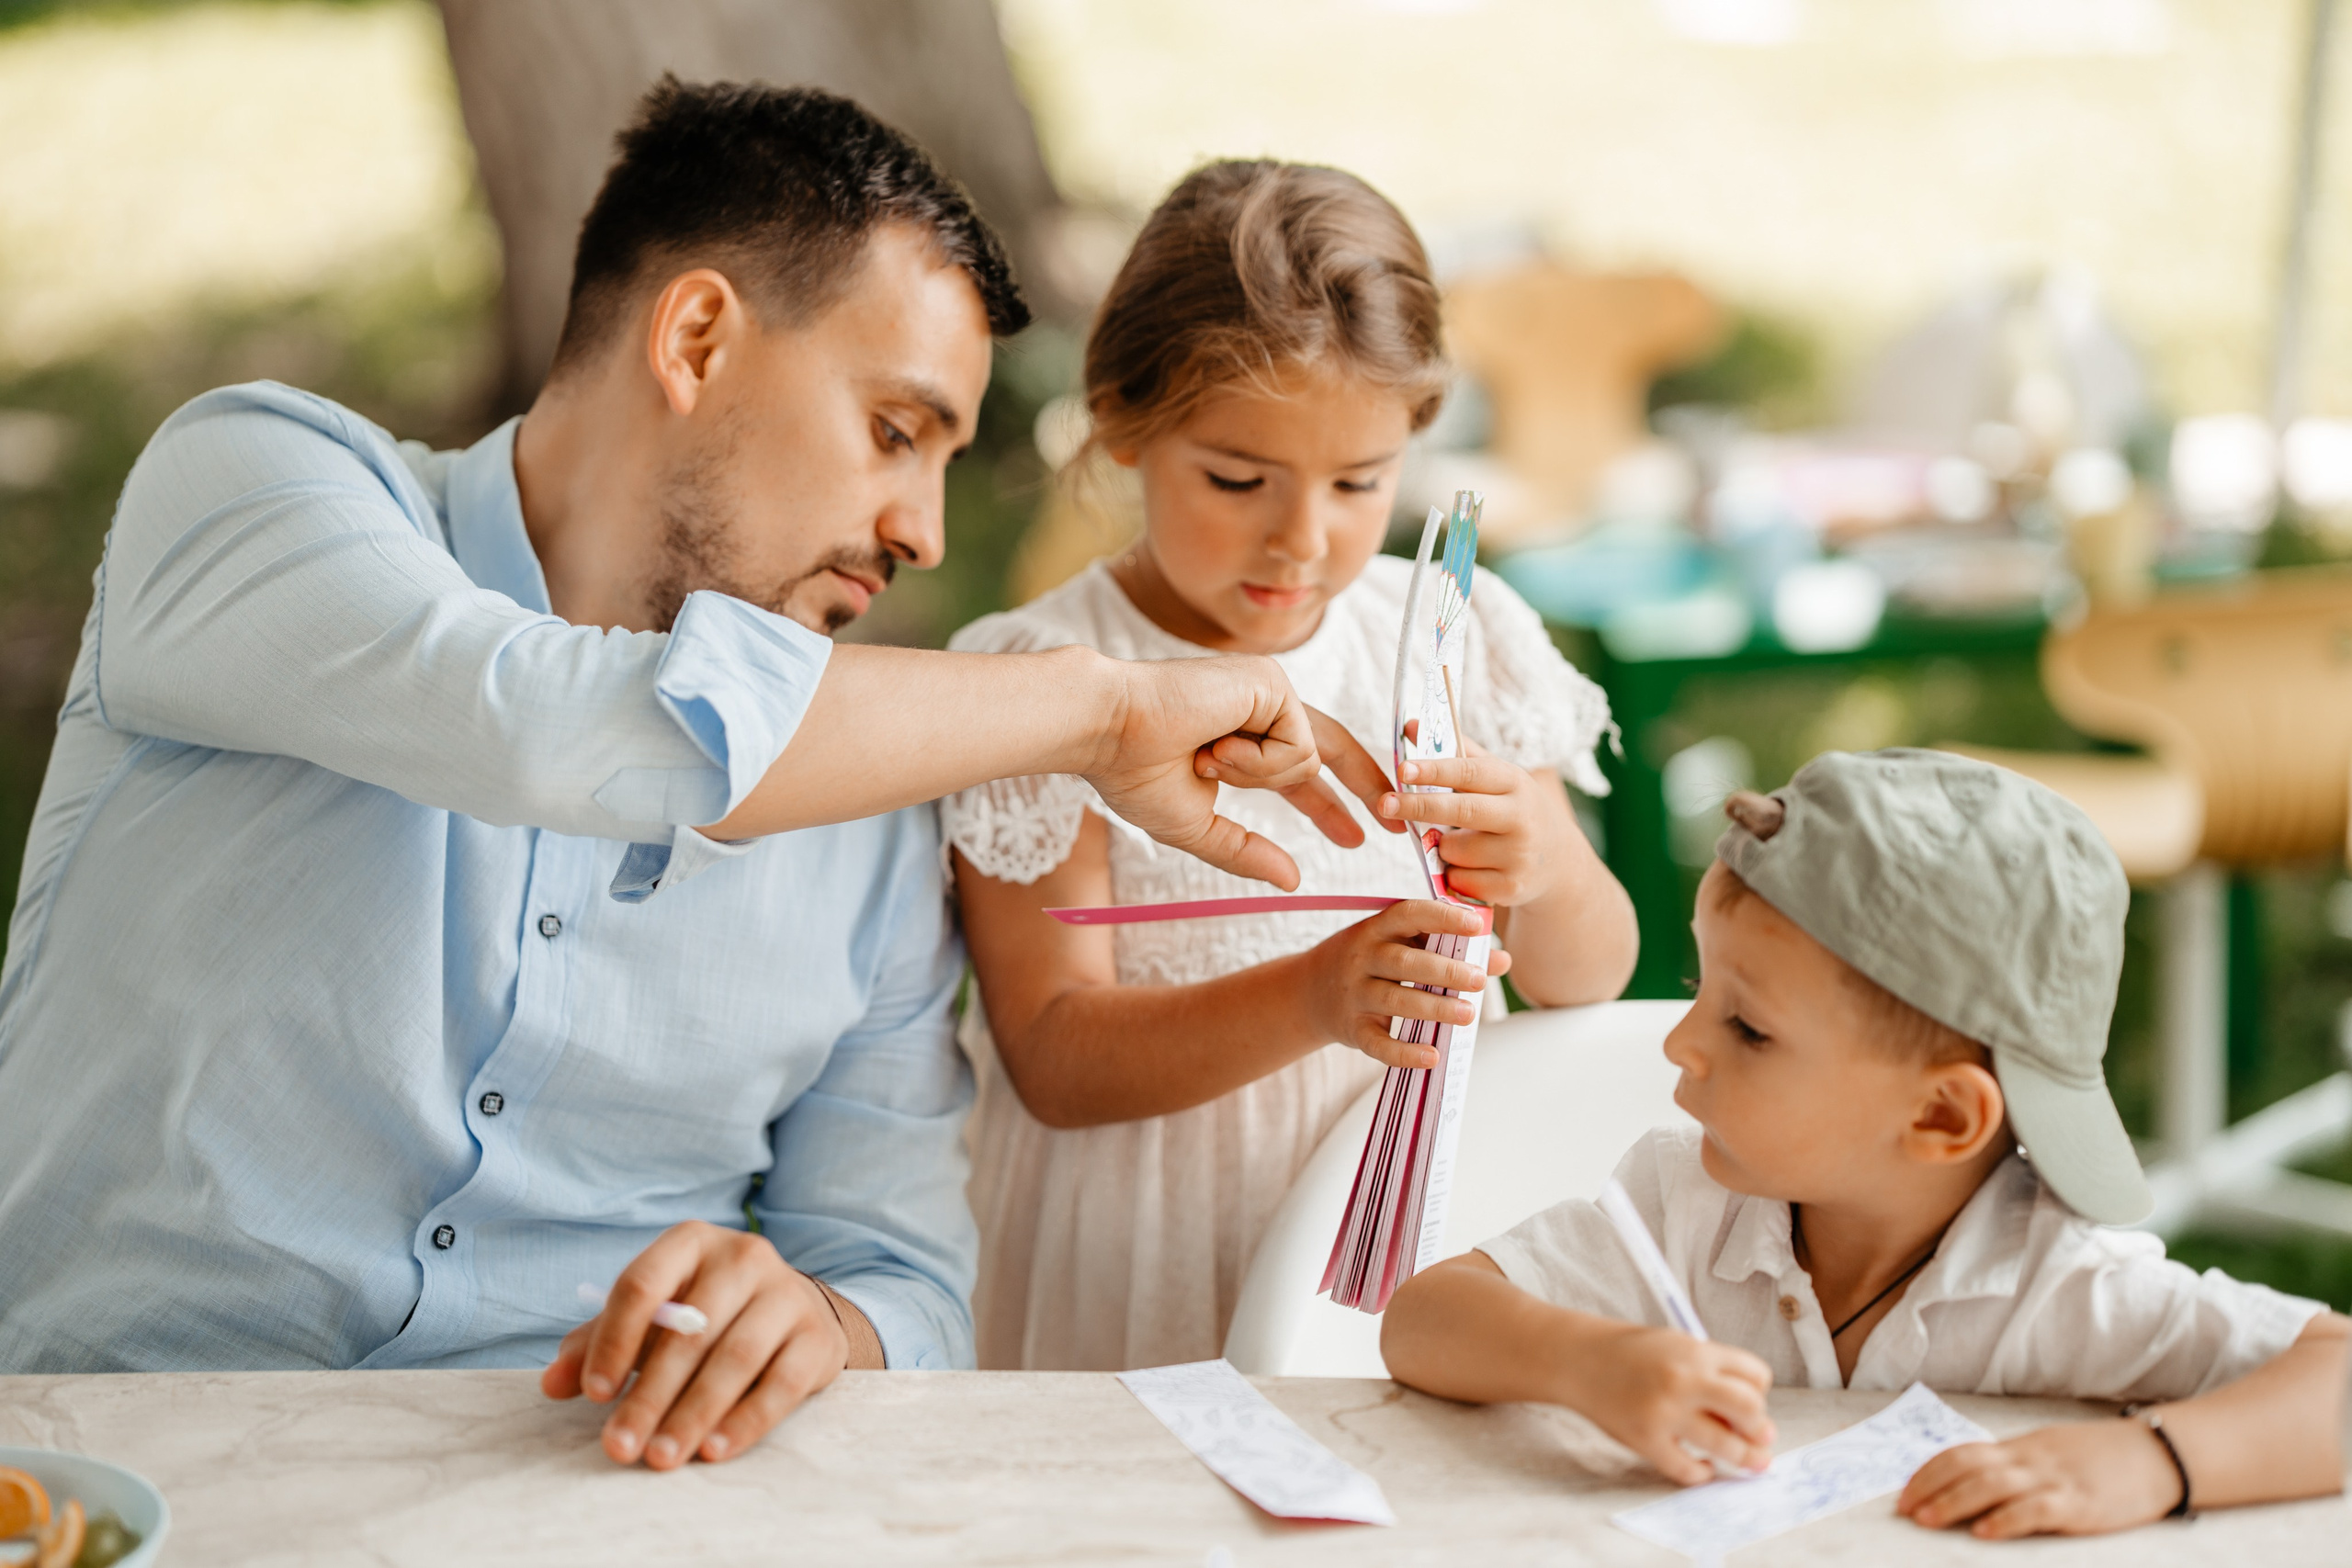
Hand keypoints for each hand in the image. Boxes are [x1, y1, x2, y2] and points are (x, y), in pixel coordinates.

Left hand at [541, 1221, 860, 1468]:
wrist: (795, 1313)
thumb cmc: (705, 1315)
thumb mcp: (652, 1318)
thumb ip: (598, 1344)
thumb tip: (550, 1385)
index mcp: (691, 1243)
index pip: (643, 1283)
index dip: (614, 1339)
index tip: (594, 1394)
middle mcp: (743, 1257)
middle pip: (690, 1331)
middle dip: (649, 1395)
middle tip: (619, 1447)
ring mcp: (786, 1294)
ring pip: (735, 1357)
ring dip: (693, 1414)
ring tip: (660, 1457)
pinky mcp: (817, 1337)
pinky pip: (782, 1383)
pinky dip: (746, 1420)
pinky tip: (714, 1451)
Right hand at [1086, 655, 1395, 888]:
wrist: (1106, 729)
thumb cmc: (1133, 771)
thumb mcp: (1197, 826)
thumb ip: (1244, 852)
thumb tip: (1292, 881)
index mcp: (1242, 737)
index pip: (1300, 772)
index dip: (1329, 805)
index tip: (1356, 834)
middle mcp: (1260, 707)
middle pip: (1331, 748)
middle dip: (1364, 785)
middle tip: (1394, 823)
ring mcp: (1268, 690)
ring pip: (1307, 759)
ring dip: (1258, 779)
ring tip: (1205, 762)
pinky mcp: (1272, 682)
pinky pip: (1295, 747)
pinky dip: (1255, 762)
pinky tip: (1215, 748)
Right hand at [1303, 899, 1509, 1067]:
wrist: (1308, 991)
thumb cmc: (1371, 962)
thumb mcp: (1400, 946)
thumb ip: (1448, 948)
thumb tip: (1502, 960)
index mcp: (1376, 929)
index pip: (1408, 914)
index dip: (1442, 917)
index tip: (1475, 924)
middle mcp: (1361, 958)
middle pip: (1403, 962)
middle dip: (1444, 971)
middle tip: (1478, 980)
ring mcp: (1354, 995)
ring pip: (1395, 1001)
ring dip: (1434, 1008)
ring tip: (1468, 1015)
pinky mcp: (1352, 1029)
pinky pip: (1377, 1044)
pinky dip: (1404, 1053)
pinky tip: (1432, 1056)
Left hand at [1377, 746, 1577, 906]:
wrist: (1558, 861)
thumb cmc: (1512, 810)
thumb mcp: (1495, 777)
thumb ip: (1454, 752)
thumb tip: (1410, 725)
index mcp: (1514, 782)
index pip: (1470, 772)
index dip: (1435, 770)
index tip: (1403, 769)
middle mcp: (1521, 817)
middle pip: (1462, 810)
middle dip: (1419, 806)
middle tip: (1386, 804)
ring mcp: (1519, 855)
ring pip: (1454, 850)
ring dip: (1442, 847)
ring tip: (1460, 842)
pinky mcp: (1512, 888)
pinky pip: (1460, 881)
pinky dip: (1455, 874)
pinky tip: (1474, 867)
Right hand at [1573, 1323, 1775, 1484]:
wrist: (1578, 1358)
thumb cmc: (1632, 1352)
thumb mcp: (1677, 1345)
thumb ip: (1711, 1373)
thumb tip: (1750, 1420)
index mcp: (1696, 1352)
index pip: (1756, 1375)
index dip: (1759, 1390)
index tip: (1752, 1400)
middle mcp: (1685, 1381)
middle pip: (1750, 1410)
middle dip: (1760, 1428)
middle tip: (1761, 1437)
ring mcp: (1665, 1413)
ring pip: (1726, 1446)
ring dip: (1743, 1457)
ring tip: (1748, 1460)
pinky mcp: (1646, 1439)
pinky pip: (1687, 1469)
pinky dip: (1701, 1473)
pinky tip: (1702, 1465)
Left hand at [1897, 1422, 2186, 1537]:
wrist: (2158, 1453)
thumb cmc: (2102, 1458)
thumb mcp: (2051, 1453)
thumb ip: (2017, 1465)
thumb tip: (1975, 1483)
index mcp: (2021, 1447)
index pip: (1963, 1452)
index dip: (1929, 1472)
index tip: (1904, 1492)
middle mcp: (2031, 1459)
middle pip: (1969, 1467)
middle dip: (1931, 1488)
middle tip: (1904, 1511)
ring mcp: (2055, 1479)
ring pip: (1993, 1485)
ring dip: (1955, 1502)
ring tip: (1928, 1520)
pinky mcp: (2081, 1503)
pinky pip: (2037, 1509)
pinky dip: (2007, 1519)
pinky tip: (1986, 1532)